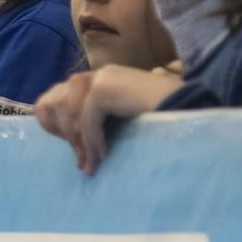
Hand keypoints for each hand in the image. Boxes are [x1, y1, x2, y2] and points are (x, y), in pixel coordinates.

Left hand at [36, 65, 183, 175]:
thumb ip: (97, 126)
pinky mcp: (107, 85)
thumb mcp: (121, 124)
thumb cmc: (161, 123)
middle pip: (53, 102)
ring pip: (69, 113)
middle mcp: (97, 75)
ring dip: (80, 143)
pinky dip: (94, 140)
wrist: (187, 112)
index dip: (55, 125)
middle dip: (66, 136)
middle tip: (84, 165)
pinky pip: (88, 118)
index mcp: (98, 82)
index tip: (74, 151)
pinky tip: (106, 155)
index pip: (54, 97)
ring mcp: (102, 77)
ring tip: (93, 165)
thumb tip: (75, 148)